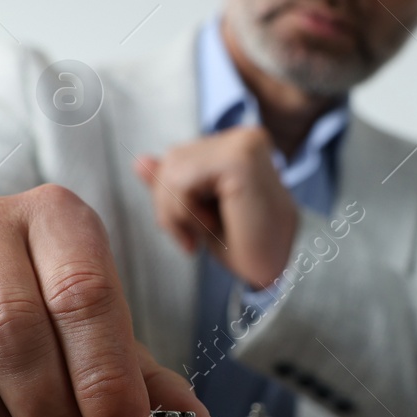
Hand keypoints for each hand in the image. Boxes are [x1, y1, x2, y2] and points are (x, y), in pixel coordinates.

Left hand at [134, 125, 298, 289]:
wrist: (276, 277)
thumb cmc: (248, 251)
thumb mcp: (199, 213)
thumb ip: (172, 184)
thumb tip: (140, 162)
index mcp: (240, 146)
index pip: (178, 158)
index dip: (171, 199)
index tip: (191, 233)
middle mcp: (246, 138)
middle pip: (171, 159)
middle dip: (171, 206)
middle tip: (197, 237)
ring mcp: (245, 144)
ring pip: (171, 169)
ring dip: (179, 212)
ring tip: (211, 231)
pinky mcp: (239, 159)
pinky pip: (180, 179)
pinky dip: (185, 212)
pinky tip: (215, 226)